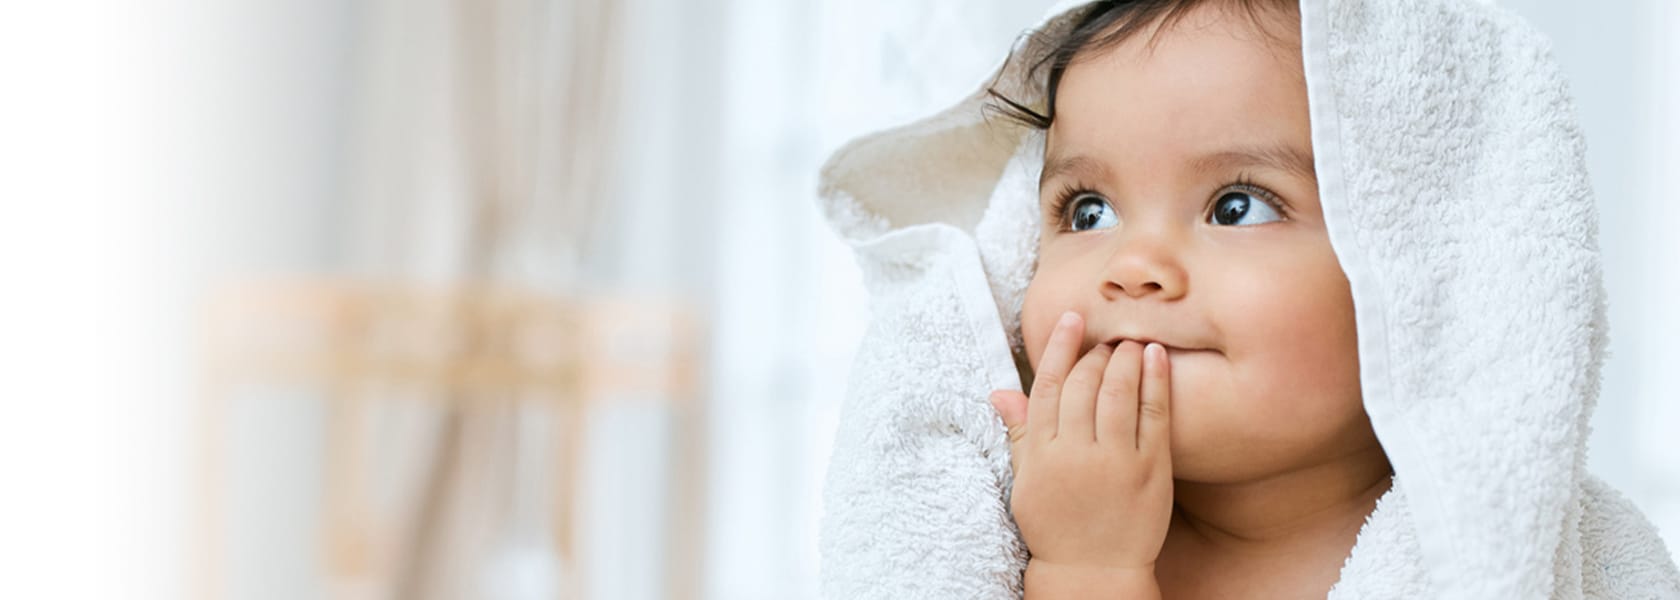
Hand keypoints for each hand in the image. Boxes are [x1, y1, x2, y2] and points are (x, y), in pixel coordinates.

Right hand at [990, 311, 1174, 574]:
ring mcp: (1115, 460)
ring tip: (1130, 342)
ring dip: (1125, 358)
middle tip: (1106, 340)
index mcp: (1042, 453)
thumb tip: (1000, 392)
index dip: (1060, 346)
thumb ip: (1020, 432)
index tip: (1072, 319)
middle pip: (1083, 383)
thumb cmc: (1055, 526)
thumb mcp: (1026, 481)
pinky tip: (1156, 358)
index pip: (1047, 385)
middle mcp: (1076, 452)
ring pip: (1118, 391)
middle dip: (1095, 353)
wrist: (1093, 572)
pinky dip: (1156, 380)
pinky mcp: (1150, 469)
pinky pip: (1154, 414)